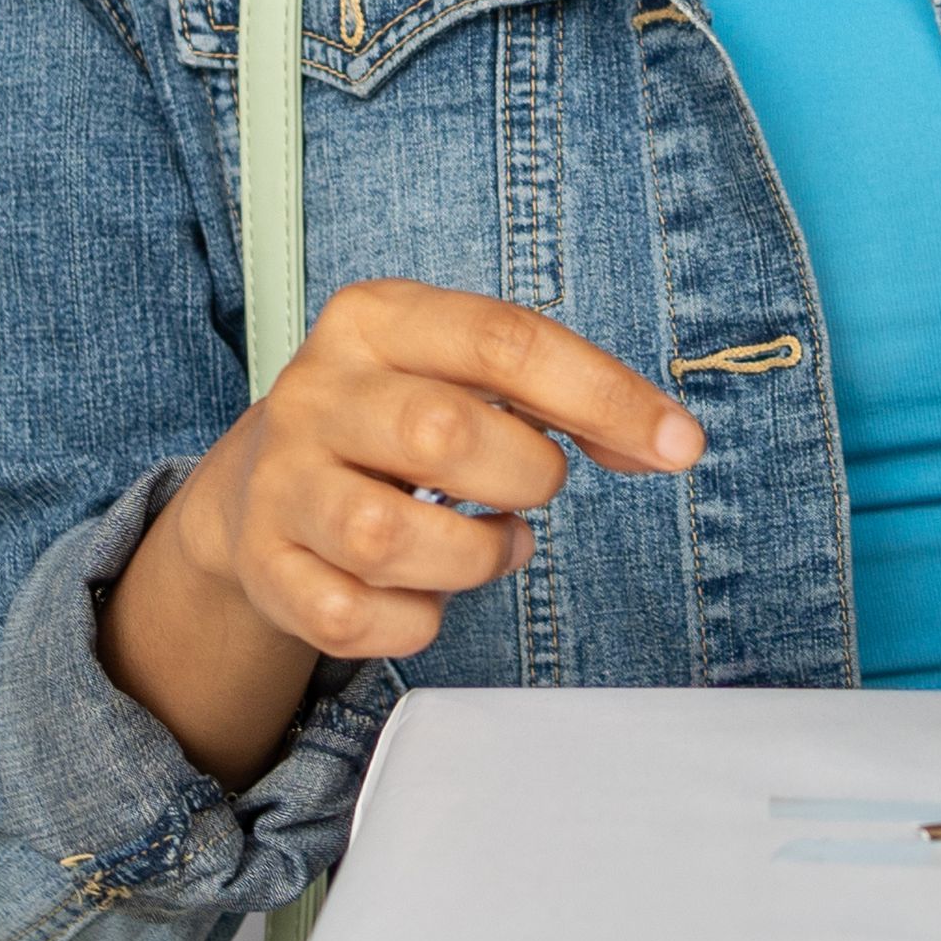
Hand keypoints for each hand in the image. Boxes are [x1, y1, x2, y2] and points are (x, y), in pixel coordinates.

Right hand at [103, 280, 698, 780]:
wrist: (262, 482)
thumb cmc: (397, 421)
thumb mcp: (469, 374)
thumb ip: (569, 396)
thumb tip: (670, 442)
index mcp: (376, 319)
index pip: (502, 340)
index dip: (603, 396)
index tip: (678, 445)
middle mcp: (316, 392)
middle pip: (441, 433)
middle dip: (523, 477)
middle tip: (533, 490)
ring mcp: (281, 482)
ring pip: (385, 539)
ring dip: (474, 558)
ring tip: (492, 544)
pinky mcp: (264, 566)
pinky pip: (351, 618)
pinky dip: (415, 621)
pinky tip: (427, 594)